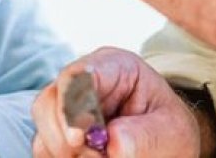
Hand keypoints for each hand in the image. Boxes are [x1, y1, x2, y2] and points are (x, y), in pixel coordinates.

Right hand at [32, 48, 199, 157]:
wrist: (167, 144)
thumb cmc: (170, 130)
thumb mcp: (172, 131)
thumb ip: (145, 136)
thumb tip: (112, 144)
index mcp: (114, 67)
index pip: (78, 75)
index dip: (71, 105)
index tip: (78, 139)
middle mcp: (83, 82)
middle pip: (49, 100)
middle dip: (63, 136)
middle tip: (92, 157)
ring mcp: (68, 107)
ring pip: (43, 127)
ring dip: (62, 151)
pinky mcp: (60, 132)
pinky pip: (44, 147)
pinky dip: (59, 157)